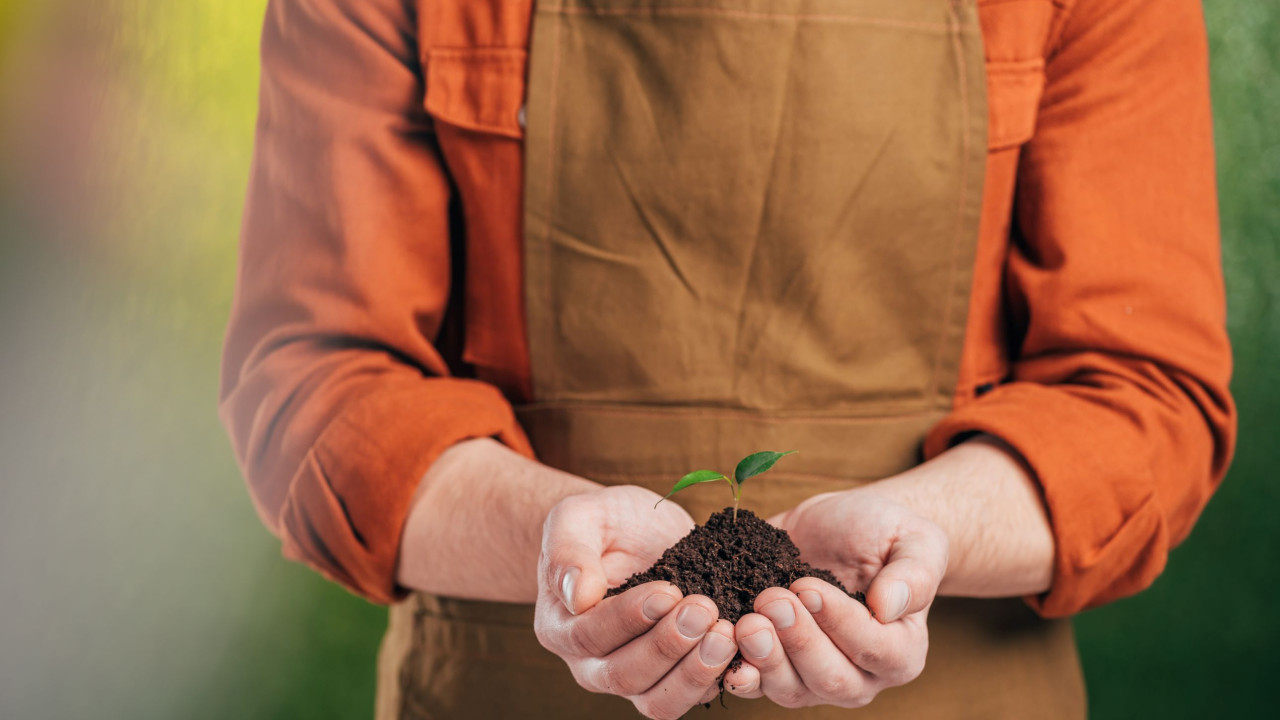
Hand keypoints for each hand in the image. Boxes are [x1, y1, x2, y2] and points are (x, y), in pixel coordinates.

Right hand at [534, 485, 739, 719]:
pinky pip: (692, 697)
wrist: (636, 533)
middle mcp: (591, 664)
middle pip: (624, 676)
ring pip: (658, 701)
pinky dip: (719, 680)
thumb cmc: (603, 523)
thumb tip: (577, 595)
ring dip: (694, 672)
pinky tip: (743, 651)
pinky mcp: (673, 678)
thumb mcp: (578, 518)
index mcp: (561, 627)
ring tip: (725, 634)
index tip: (667, 590)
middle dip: (667, 646)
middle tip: (703, 609)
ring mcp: (634, 678)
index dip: (628, 618)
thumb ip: (569, 552)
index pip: (589, 635)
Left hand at [723, 490, 947, 707]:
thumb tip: (891, 606)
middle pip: (831, 680)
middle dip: (798, 642)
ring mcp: (812, 675)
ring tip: (748, 621)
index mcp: (901, 650)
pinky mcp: (773, 664)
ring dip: (765, 659)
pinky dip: (736, 669)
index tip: (808, 586)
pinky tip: (723, 644)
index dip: (840, 623)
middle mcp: (860, 675)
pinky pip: (753, 682)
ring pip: (790, 689)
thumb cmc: (884, 533)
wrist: (839, 528)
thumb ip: (914, 573)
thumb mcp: (914, 539)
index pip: (875, 651)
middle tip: (772, 600)